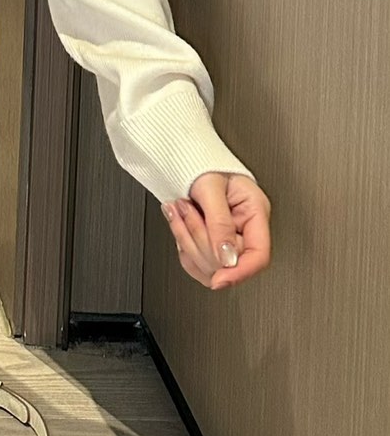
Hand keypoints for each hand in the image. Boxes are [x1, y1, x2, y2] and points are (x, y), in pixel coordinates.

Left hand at [161, 172, 270, 289]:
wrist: (184, 155)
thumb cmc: (202, 163)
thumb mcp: (210, 187)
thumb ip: (219, 223)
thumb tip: (228, 260)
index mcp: (255, 212)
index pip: (258, 255)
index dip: (240, 271)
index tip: (219, 279)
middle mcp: (245, 228)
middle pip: (229, 262)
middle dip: (200, 239)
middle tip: (185, 209)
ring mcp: (227, 236)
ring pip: (209, 265)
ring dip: (187, 239)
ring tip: (179, 209)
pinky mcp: (210, 242)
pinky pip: (195, 260)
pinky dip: (182, 244)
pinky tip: (177, 222)